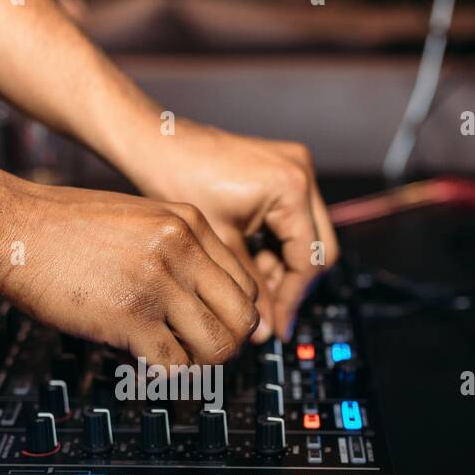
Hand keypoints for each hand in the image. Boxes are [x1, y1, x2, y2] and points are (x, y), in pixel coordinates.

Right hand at [0, 179, 260, 365]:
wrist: (13, 226)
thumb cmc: (62, 227)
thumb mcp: (138, 218)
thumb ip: (175, 249)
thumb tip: (196, 295)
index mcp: (189, 223)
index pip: (245, 284)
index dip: (233, 316)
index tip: (214, 329)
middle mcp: (182, 250)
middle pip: (242, 318)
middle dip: (226, 345)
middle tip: (200, 354)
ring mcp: (158, 283)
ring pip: (216, 346)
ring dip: (198, 365)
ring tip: (171, 361)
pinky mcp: (130, 316)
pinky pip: (174, 364)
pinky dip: (164, 376)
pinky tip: (144, 365)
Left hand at [128, 119, 339, 340]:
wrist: (157, 143)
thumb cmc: (177, 178)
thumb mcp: (219, 244)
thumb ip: (249, 289)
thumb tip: (267, 331)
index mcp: (291, 188)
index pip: (310, 259)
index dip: (292, 299)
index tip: (276, 326)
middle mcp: (302, 173)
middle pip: (317, 248)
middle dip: (290, 284)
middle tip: (267, 315)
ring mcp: (295, 169)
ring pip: (305, 237)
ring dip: (281, 267)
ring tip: (248, 289)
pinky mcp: (281, 172)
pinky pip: (291, 220)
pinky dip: (273, 246)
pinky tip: (248, 264)